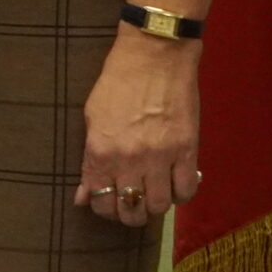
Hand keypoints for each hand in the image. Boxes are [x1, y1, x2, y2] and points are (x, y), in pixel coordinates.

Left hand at [74, 27, 202, 227]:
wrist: (153, 56)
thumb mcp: (91, 116)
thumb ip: (88, 158)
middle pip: (131, 209)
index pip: (99, 199)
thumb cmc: (116, 82)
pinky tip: (174, 186)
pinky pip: (187, 190)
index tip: (107, 205)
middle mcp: (129, 159)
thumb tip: (82, 195)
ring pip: (159, 206)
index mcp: (100, 150)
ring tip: (152, 196)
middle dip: (128, 215)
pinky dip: (180, 195)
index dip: (102, 209)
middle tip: (131, 205)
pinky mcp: (188, 151)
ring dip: (155, 207)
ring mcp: (161, 156)